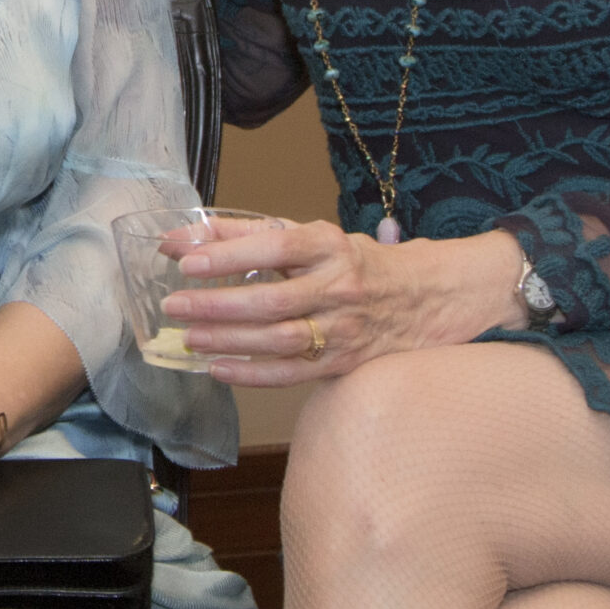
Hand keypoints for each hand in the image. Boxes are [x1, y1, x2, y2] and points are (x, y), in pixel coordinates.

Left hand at [160, 220, 526, 385]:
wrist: (434, 295)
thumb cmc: (359, 262)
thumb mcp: (313, 237)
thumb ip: (248, 234)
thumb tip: (185, 235)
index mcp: (331, 246)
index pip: (276, 246)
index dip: (229, 254)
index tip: (186, 259)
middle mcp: (340, 286)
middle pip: (273, 299)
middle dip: (218, 304)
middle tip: (175, 306)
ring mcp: (347, 328)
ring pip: (282, 339)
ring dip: (230, 341)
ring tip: (189, 338)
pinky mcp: (348, 362)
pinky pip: (295, 373)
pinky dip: (254, 374)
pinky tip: (219, 369)